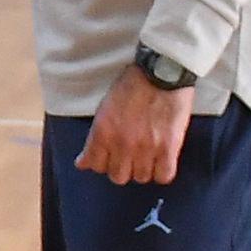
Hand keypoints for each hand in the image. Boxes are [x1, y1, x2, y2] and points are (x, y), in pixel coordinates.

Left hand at [76, 64, 194, 184]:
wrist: (161, 73)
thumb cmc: (132, 85)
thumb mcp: (104, 108)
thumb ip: (94, 138)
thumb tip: (82, 163)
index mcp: (103, 132)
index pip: (95, 165)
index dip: (103, 163)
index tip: (109, 158)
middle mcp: (122, 144)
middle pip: (118, 176)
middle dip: (122, 168)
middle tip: (129, 157)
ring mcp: (146, 148)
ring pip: (140, 177)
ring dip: (143, 169)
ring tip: (147, 156)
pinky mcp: (168, 148)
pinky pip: (163, 175)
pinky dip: (162, 171)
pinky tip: (162, 161)